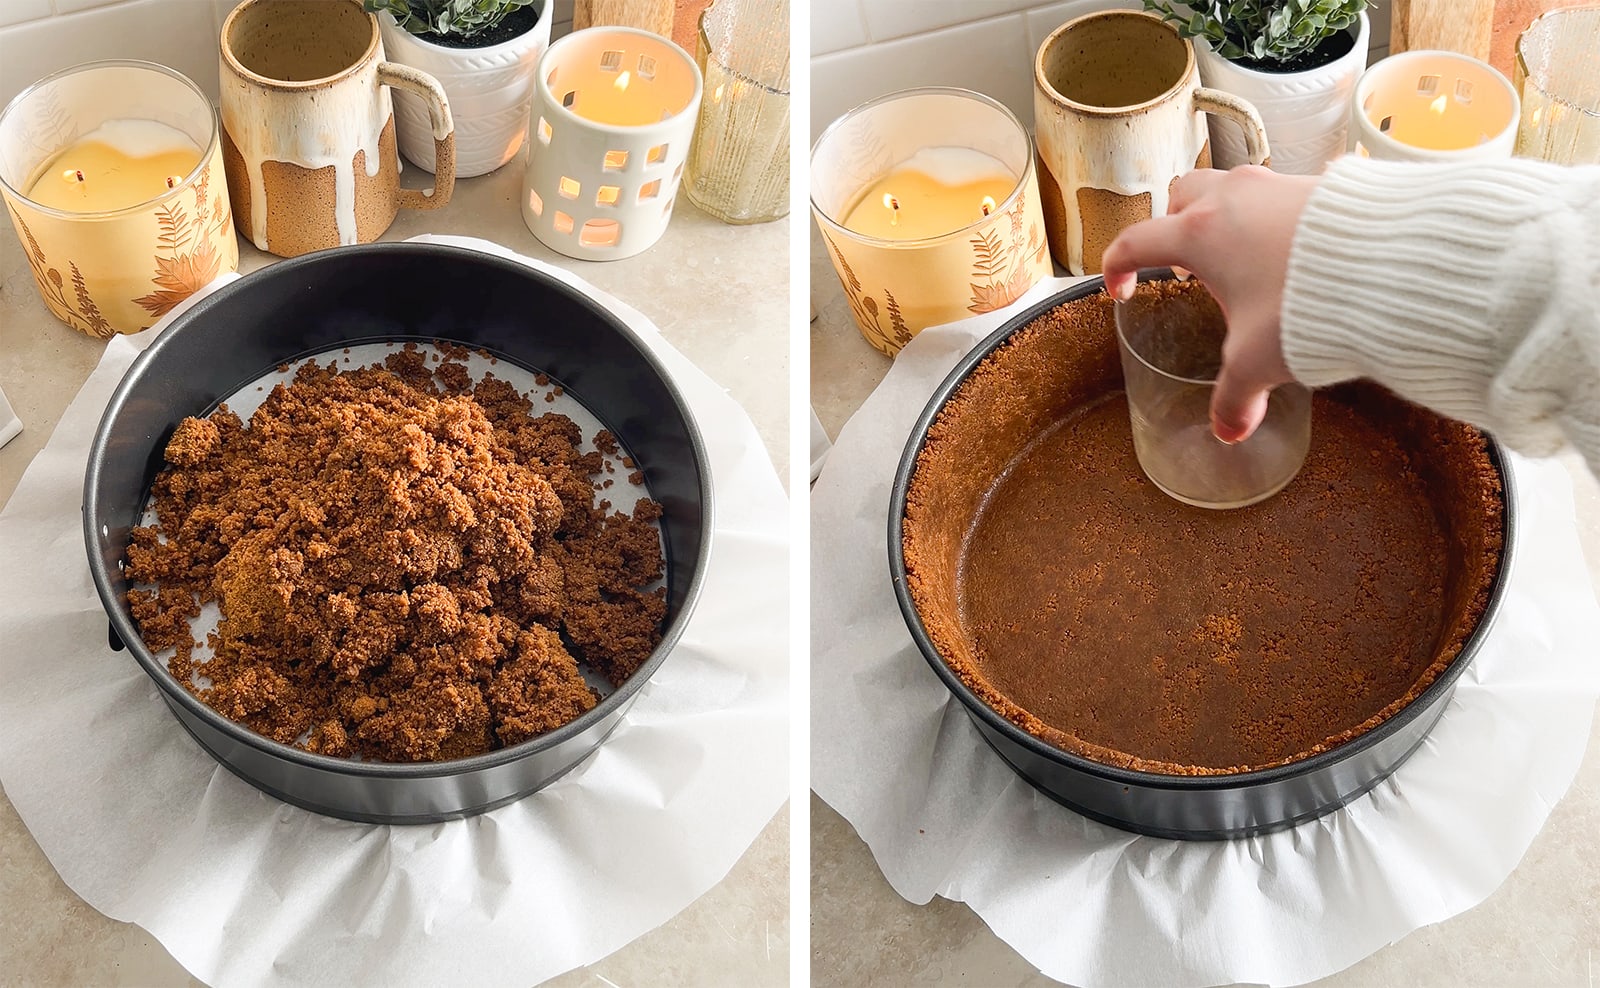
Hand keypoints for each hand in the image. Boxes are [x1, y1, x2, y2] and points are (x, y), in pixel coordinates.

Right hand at [1102, 166, 1318, 443]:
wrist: (1389, 261)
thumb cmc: (1310, 301)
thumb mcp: (1258, 360)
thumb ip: (1235, 397)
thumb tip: (1228, 430)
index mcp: (1199, 234)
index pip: (1135, 240)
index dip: (1118, 266)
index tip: (1121, 288)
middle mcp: (1233, 197)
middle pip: (1181, 194)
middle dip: (1173, 225)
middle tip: (1186, 265)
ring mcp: (1278, 184)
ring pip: (1231, 186)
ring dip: (1224, 216)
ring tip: (1241, 259)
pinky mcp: (1320, 183)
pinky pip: (1279, 193)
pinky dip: (1271, 218)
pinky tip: (1292, 253)